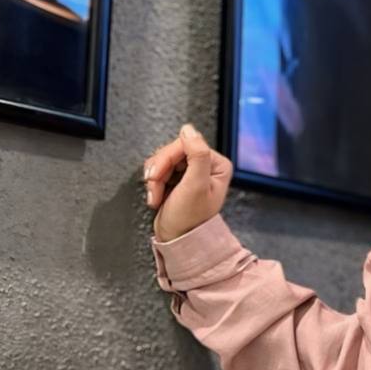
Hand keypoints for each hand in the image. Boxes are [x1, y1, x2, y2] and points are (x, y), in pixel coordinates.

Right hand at [142, 123, 232, 243]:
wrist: (177, 239)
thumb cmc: (189, 219)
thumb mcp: (195, 185)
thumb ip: (197, 155)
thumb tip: (189, 130)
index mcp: (217, 165)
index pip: (186, 144)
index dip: (168, 158)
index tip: (158, 175)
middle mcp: (207, 166)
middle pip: (173, 151)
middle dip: (159, 170)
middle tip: (155, 187)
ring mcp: (191, 172)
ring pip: (163, 159)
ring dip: (154, 178)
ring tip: (156, 195)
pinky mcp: (178, 178)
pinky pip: (159, 168)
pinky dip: (153, 183)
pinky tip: (156, 196)